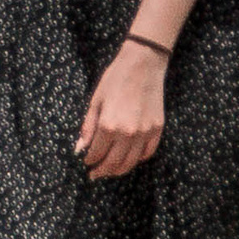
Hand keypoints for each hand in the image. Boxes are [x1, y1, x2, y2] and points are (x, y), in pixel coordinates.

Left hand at [76, 40, 166, 180]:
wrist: (143, 64)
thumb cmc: (115, 79)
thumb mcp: (96, 101)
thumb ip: (88, 127)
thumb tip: (80, 148)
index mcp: (108, 125)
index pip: (97, 153)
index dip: (90, 160)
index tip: (87, 162)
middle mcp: (127, 133)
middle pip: (113, 163)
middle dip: (102, 171)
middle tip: (95, 174)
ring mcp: (145, 133)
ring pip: (131, 162)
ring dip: (118, 170)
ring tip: (110, 170)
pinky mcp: (157, 129)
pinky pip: (147, 153)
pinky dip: (138, 159)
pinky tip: (130, 158)